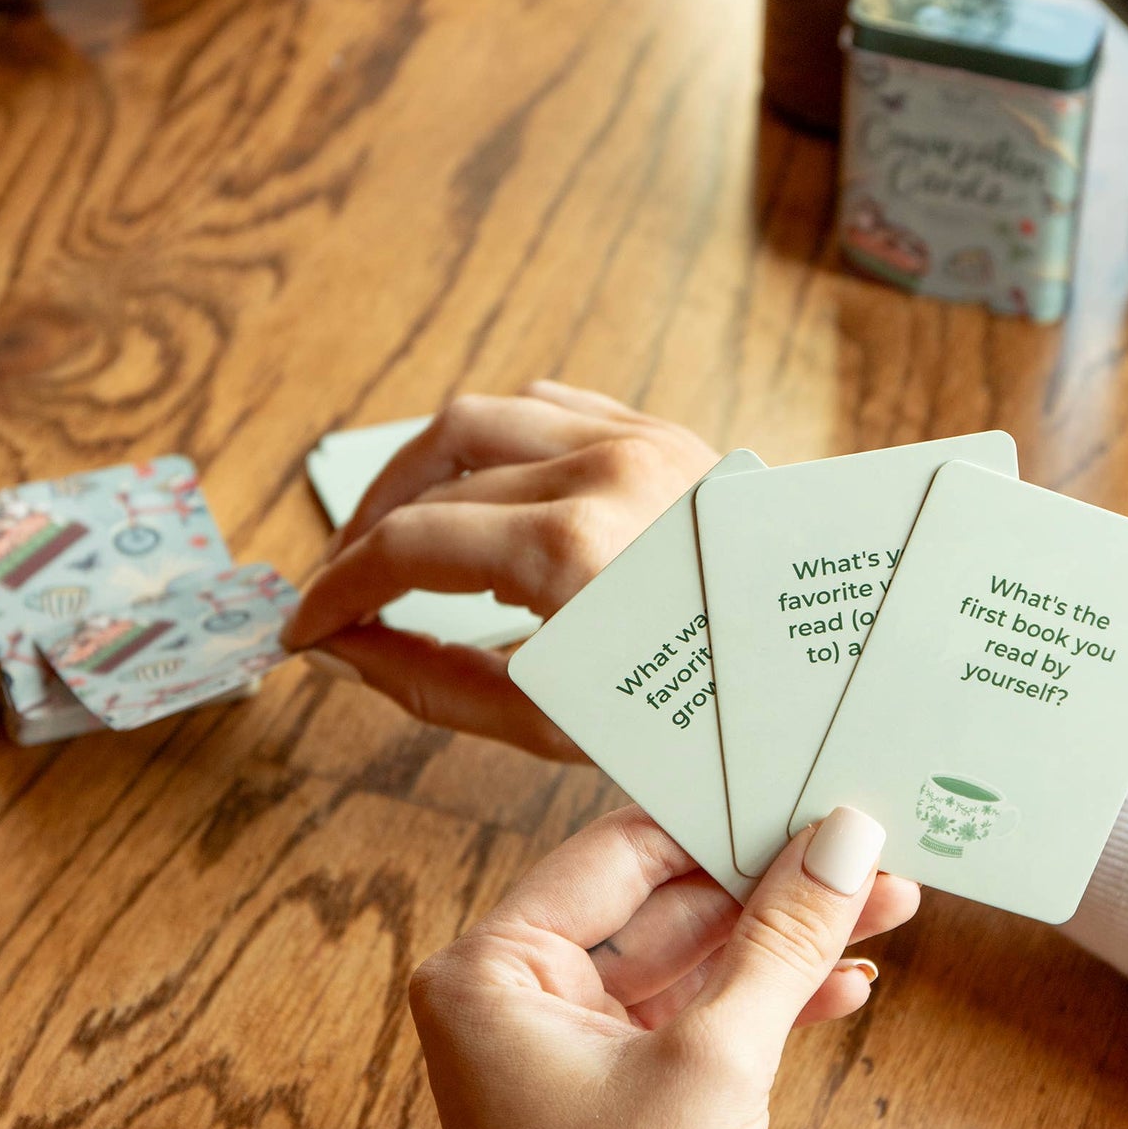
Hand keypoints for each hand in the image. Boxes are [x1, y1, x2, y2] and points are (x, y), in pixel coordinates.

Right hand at [280, 381, 720, 758]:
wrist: (822, 666)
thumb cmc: (701, 711)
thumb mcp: (555, 721)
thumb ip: (429, 679)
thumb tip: (338, 646)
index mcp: (574, 553)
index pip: (406, 547)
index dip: (337, 585)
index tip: (305, 623)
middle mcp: (600, 472)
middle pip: (432, 472)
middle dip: (368, 529)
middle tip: (344, 582)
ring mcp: (637, 437)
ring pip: (479, 416)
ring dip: (419, 470)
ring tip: (394, 528)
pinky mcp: (661, 429)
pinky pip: (546, 408)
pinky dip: (492, 441)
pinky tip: (475, 486)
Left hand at [411, 804, 919, 1128]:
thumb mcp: (713, 1066)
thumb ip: (779, 943)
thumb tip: (841, 841)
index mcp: (491, 971)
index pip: (618, 852)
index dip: (716, 818)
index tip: (797, 788)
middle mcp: (519, 998)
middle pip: (666, 904)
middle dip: (773, 885)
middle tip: (858, 844)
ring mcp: (572, 1049)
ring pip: (695, 964)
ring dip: (788, 943)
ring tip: (880, 901)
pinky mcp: (621, 1095)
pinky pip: (699, 1023)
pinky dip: (771, 1005)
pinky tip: (846, 981)